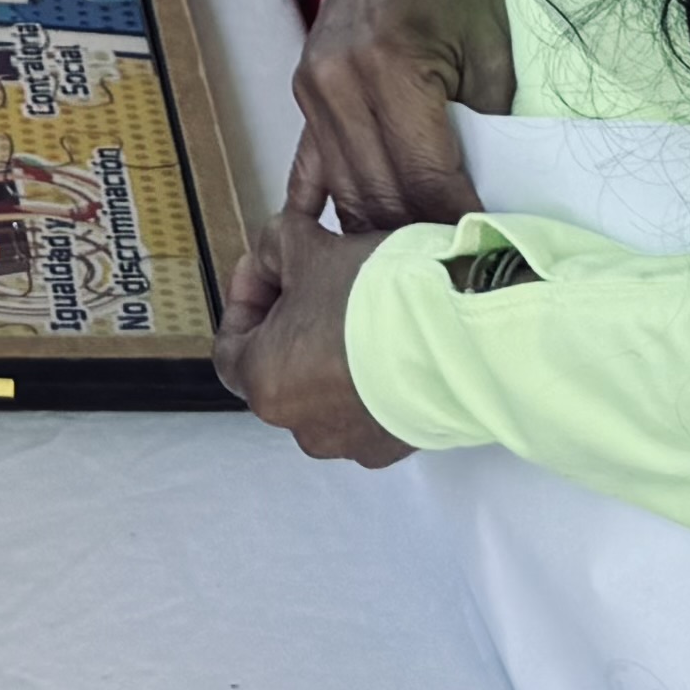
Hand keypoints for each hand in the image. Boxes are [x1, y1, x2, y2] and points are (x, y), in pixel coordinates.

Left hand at [213, 207, 422, 465]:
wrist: (458, 335)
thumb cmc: (372, 299)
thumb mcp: (307, 247)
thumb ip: (275, 246)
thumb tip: (276, 250)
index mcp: (266, 384)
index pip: (231, 345)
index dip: (247, 295)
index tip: (269, 266)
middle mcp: (303, 426)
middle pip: (279, 366)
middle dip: (292, 318)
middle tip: (315, 276)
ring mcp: (352, 441)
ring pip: (325, 390)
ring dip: (332, 350)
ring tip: (359, 307)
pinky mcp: (395, 443)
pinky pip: (369, 407)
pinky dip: (371, 376)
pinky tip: (391, 338)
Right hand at [283, 0, 510, 244]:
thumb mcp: (490, 49)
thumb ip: (485, 127)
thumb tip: (486, 199)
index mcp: (393, 66)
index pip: (426, 176)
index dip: (456, 221)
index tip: (482, 253)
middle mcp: (341, 82)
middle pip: (380, 193)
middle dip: (419, 237)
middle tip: (454, 266)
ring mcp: (314, 89)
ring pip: (344, 191)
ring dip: (377, 233)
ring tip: (414, 263)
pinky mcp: (303, 92)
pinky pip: (309, 167)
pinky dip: (326, 209)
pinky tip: (341, 248)